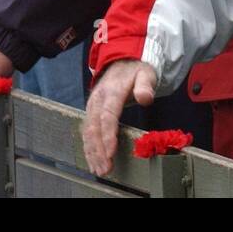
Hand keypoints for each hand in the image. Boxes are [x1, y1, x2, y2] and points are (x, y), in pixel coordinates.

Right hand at [82, 60, 156, 175]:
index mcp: (111, 91)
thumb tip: (145, 98)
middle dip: (99, 150)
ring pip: (88, 132)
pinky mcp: (91, 111)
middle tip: (105, 169)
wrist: (122, 61)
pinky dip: (89, 147)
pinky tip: (93, 162)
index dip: (108, 135)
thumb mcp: (145, 74)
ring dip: (93, 152)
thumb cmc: (136, 71)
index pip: (108, 116)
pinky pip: (87, 131)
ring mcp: (92, 106)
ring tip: (100, 170)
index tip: (111, 153)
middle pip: (95, 127)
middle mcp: (97, 100)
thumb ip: (145, 86)